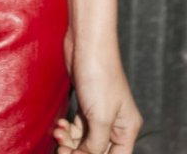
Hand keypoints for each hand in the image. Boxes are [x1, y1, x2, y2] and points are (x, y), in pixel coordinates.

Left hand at [53, 25, 142, 152]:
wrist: (87, 44)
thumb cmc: (100, 76)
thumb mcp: (100, 119)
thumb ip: (95, 147)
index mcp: (127, 129)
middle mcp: (116, 123)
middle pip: (98, 151)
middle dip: (79, 152)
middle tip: (63, 150)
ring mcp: (101, 114)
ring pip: (86, 141)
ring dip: (70, 142)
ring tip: (59, 134)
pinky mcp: (86, 104)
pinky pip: (78, 128)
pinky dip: (68, 130)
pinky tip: (60, 125)